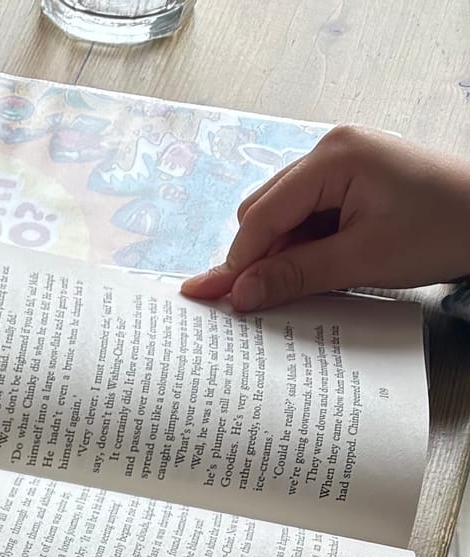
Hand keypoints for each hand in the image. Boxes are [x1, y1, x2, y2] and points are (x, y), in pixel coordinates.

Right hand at [180, 126, 469, 310]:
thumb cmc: (439, 229)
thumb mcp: (361, 260)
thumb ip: (295, 275)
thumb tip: (240, 294)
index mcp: (333, 158)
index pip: (263, 214)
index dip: (239, 261)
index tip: (219, 301)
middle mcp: (331, 152)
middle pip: (265, 211)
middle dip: (258, 257)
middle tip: (253, 303)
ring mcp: (342, 166)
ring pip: (283, 218)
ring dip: (281, 256)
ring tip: (292, 289)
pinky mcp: (352, 184)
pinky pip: (308, 219)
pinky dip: (303, 249)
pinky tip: (312, 272)